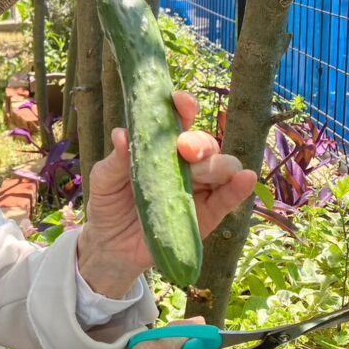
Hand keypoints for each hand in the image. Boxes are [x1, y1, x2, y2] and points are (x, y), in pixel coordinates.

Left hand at [77, 92, 257, 297]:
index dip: (183, 108)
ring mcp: (199, 188)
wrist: (111, 246)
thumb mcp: (103, 179)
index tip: (180, 102)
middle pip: (205, 144)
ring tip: (201, 170)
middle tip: (184, 148)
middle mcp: (185, 164)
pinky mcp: (208, 215)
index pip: (179, 121)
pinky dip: (239, 188)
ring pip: (222, 168)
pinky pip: (229, 199)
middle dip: (199, 142)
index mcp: (161, 147)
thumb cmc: (109, 204)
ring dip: (218, 164)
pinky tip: (245, 179)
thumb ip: (115, 159)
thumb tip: (122, 134)